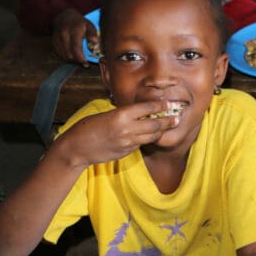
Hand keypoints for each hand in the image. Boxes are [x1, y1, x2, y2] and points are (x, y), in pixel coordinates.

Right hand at [52, 9, 97, 65]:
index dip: (80, 58)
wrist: (64, 16)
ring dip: (72, 60)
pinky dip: (66, 57)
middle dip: (77, 61)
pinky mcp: (54, 41)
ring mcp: (57, 38)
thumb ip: (92, 33)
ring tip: (79, 60)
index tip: (86, 64)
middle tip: (85, 64)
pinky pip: (59, 53)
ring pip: (63, 55)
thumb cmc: (79, 23)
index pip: (76, 47)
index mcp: (74, 30)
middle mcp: (64, 34)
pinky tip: (73, 56)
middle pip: (69, 53)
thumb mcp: (89, 25)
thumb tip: (95, 41)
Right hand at [53, 100, 182, 167]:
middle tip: (178, 117)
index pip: (148, 108)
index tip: (171, 104)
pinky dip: (148, 138)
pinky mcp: (127, 151)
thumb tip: (140, 111)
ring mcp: (128, 141)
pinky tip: (152, 135)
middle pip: (155, 123)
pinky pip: (142, 143)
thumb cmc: (88, 127)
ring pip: (152, 136)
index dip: (161, 105)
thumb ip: (124, 114)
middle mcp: (127, 128)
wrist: (77, 147)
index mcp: (121, 115)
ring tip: (170, 126)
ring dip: (161, 131)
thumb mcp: (107, 114)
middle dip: (168, 120)